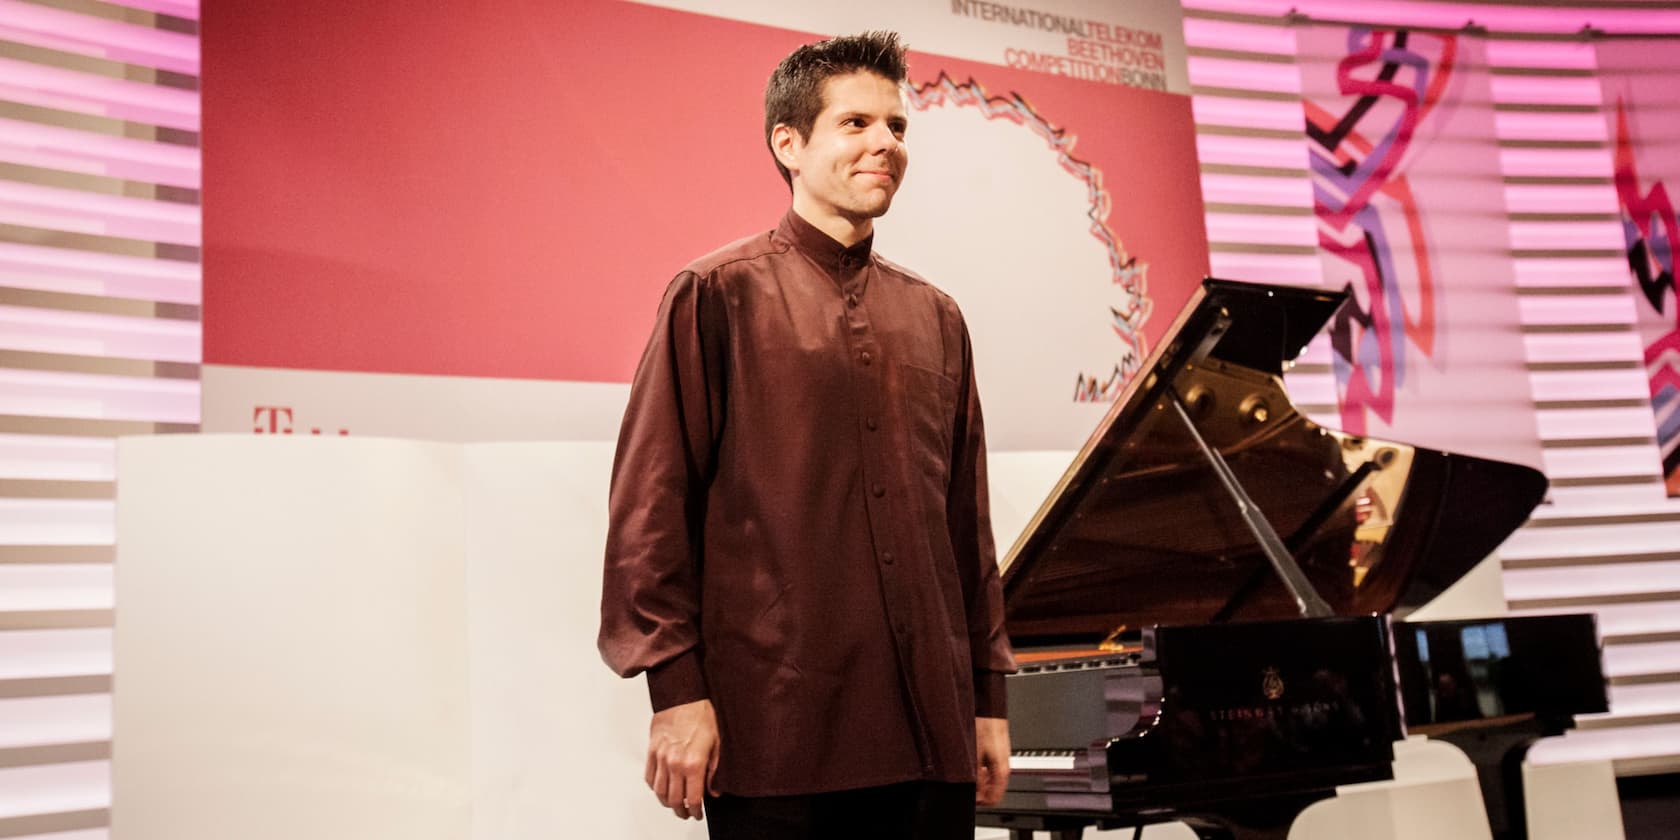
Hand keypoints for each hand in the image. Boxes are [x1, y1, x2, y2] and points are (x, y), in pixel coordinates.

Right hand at [645, 698, 720, 819]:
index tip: (697, 814)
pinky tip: (662, 788)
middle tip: (686, 813)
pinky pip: (649, 777)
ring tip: (674, 805)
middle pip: (674, 799)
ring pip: (659, 792)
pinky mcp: (652, 751)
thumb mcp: (717, 743)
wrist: (681, 695)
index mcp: (694, 763)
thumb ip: (715, 771)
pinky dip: (654, 788)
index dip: (696, 811)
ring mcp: (661, 758)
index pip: (693, 798)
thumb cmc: (701, 715)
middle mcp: (675, 763)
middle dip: (681, 811)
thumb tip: (714, 791)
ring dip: (667, 803)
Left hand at [975, 716, 1010, 805]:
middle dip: (980, 791)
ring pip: (994, 780)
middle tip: (969, 786)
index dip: (980, 801)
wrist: (991, 710)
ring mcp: (1003, 759)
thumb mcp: (974, 754)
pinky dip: (984, 771)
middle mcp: (1004, 765)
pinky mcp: (1000, 752)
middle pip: (995, 790)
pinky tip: (976, 764)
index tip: (971, 797)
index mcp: (1001, 770)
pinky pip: (993, 769)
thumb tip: (974, 790)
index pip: (995, 798)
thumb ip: (975, 775)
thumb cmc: (985, 727)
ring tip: (971, 774)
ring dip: (981, 781)